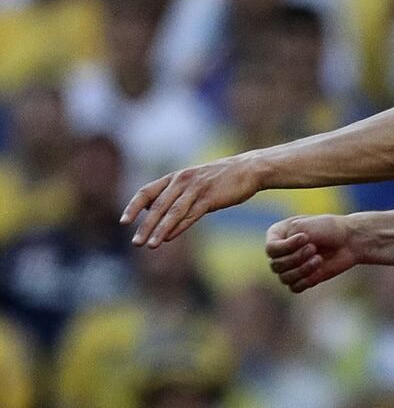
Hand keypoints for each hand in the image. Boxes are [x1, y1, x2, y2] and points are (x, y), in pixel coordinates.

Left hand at [121, 153, 263, 247]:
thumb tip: (149, 210)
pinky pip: (191, 215)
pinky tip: (169, 238)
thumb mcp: (193, 181)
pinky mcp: (210, 197)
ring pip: (173, 212)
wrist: (249, 169)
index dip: (133, 207)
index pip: (146, 191)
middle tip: (135, 243)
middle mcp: (182, 181)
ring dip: (159, 230)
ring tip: (150, 246)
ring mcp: (196, 189)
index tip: (123, 222)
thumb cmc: (220, 178)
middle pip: (158, 205)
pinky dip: (179, 227)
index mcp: (175, 177)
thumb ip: (172, 194)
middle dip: (145, 226)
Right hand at [265, 215, 359, 292]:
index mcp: (278, 235)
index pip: (271, 249)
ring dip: (302, 270)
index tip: (306, 237)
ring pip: (284, 278)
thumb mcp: (305, 226)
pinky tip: (319, 270)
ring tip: (319, 259)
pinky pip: (295, 287)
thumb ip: (286, 239)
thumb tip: (273, 262)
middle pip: (276, 265)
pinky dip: (307, 280)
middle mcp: (281, 252)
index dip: (287, 247)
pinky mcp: (302, 279)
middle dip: (296, 258)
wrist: (349, 240)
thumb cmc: (328, 228)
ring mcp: (291, 267)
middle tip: (314, 248)